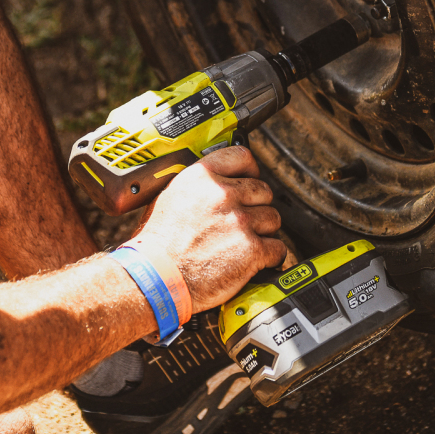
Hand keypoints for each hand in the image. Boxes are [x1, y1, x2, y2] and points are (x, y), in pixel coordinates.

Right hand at [134, 147, 285, 310]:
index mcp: (202, 177)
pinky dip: (270, 256)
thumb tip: (216, 184)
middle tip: (245, 220)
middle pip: (263, 191)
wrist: (156, 277)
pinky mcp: (251, 250)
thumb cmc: (157, 244)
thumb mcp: (170, 198)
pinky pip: (278, 248)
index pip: (242, 156)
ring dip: (264, 231)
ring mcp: (239, 221)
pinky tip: (257, 260)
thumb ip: (198, 186)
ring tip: (246, 242)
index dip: (250, 169)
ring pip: (273, 219)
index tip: (251, 177)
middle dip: (257, 206)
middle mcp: (223, 194)